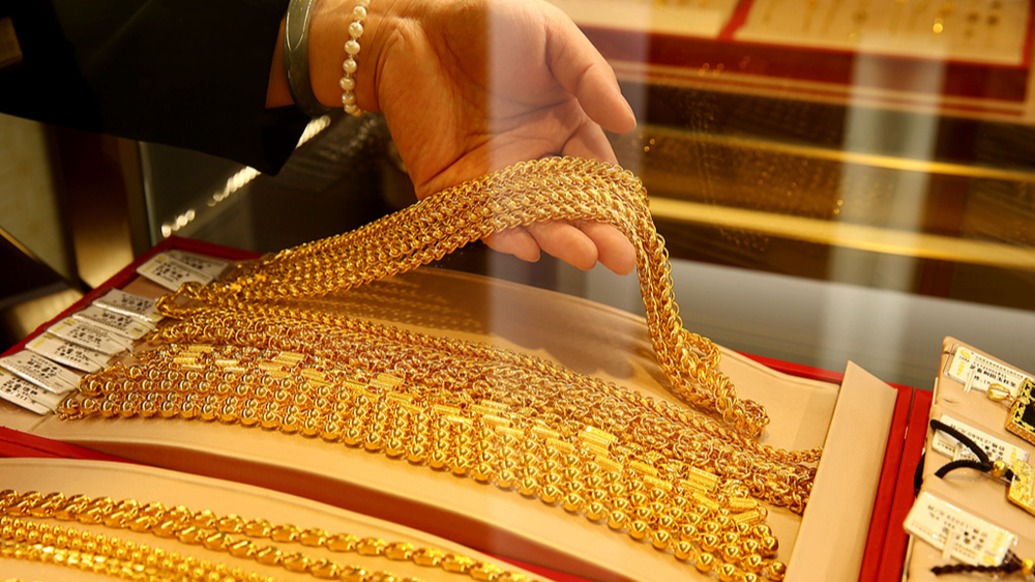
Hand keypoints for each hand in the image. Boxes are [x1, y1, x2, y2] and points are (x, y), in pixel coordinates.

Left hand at [310, 0, 637, 273]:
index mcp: (563, 127)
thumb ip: (590, 76)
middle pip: (569, 207)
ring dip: (556, 239)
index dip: (613, 200)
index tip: (632, 224)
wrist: (412, 27)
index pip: (595, 174)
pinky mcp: (452, 189)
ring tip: (581, 254)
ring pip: (530, 220)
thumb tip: (626, 123)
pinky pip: (481, 220)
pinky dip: (504, 236)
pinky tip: (528, 246)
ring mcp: (494, 178)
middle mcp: (532, 159)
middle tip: (619, 259)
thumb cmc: (487, 22)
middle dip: (596, 234)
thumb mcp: (551, 36)